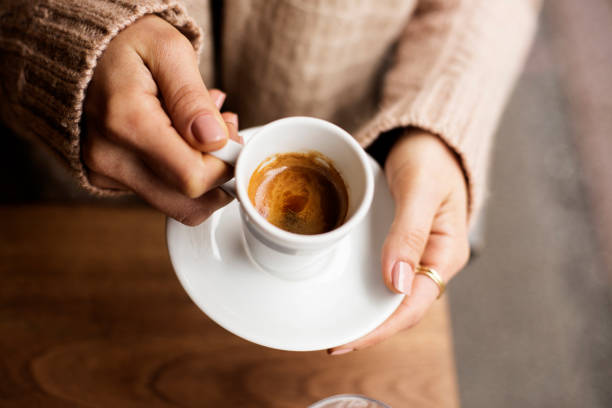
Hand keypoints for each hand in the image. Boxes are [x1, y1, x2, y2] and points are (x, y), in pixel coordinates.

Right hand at [82, 15, 240, 224]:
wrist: (82, 47)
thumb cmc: (127, 43)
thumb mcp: (168, 50)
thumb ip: (192, 98)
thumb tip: (214, 140)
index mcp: (127, 122)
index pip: (193, 178)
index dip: (225, 165)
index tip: (231, 135)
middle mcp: (110, 157)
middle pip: (187, 204)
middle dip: (218, 175)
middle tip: (222, 133)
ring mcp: (105, 172)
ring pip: (175, 202)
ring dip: (201, 173)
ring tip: (203, 129)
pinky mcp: (106, 178)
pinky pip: (158, 192)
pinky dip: (179, 171)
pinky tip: (180, 136)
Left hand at [329, 128, 469, 353]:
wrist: (426, 135)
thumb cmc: (430, 156)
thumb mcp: (420, 189)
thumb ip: (409, 232)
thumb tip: (395, 283)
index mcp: (445, 254)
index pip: (412, 305)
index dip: (380, 328)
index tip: (346, 341)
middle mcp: (430, 260)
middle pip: (398, 308)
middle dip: (367, 328)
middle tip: (330, 341)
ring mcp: (413, 253)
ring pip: (388, 294)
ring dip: (362, 311)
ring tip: (330, 323)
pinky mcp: (398, 243)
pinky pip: (380, 272)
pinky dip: (361, 286)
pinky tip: (339, 289)